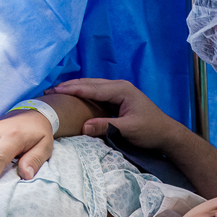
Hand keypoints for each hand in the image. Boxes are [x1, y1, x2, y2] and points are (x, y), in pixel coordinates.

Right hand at [50, 79, 190, 151]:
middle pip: (90, 83)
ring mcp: (119, 91)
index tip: (55, 91)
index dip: (73, 89)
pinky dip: (84, 94)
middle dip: (70, 86)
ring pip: (93, 87)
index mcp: (121, 90)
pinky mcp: (118, 99)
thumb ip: (107, 126)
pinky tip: (73, 98)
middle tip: (50, 90)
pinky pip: (97, 93)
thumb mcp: (129, 130)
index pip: (92, 88)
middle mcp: (119, 86)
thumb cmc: (151, 130)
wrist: (166, 133)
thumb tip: (84, 126)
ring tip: (57, 92)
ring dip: (76, 88)